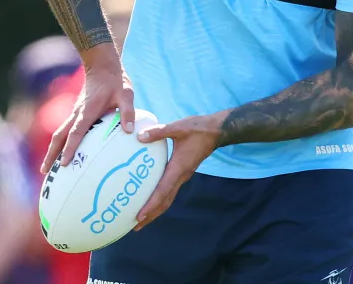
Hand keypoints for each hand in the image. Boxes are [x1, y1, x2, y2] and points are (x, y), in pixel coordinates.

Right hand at [41, 50, 134, 172]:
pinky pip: (65, 130)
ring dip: (52, 150)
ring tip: (47, 168)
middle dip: (51, 154)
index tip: (63, 164)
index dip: (69, 148)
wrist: (102, 66)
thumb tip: (129, 132)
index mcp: (88, 111)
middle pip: (59, 136)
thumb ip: (128, 112)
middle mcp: (77, 113)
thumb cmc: (116, 81)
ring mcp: (75, 113)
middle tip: (44, 172)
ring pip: (59, 134)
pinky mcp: (77, 113)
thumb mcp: (126, 95)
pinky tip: (61, 153)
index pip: (76, 133)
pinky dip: (60, 143)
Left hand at [133, 113, 222, 230]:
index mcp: (179, 168)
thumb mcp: (178, 127)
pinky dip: (160, 198)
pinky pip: (170, 190)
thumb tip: (140, 136)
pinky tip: (151, 197)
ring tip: (141, 218)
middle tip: (135, 226)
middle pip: (165, 201)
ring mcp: (183, 176)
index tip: (140, 216)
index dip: (151, 205)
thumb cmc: (198, 129)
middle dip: (151, 215)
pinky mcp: (183, 172)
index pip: (163, 191)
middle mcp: (181, 176)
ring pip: (168, 198)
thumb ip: (159, 131)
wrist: (217, 131)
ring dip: (156, 209)